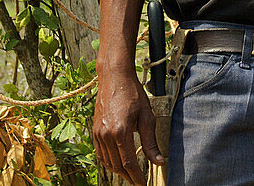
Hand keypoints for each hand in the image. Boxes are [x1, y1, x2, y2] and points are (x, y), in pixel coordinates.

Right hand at [93, 69, 163, 183]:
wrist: (114, 78)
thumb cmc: (133, 94)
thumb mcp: (147, 117)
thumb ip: (151, 142)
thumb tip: (160, 161)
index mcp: (121, 132)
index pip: (129, 163)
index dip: (137, 178)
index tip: (143, 185)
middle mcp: (106, 135)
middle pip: (117, 166)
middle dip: (128, 177)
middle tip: (138, 182)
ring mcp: (98, 134)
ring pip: (107, 162)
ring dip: (118, 171)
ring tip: (130, 175)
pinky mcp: (94, 131)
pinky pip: (100, 154)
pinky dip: (109, 162)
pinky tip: (117, 163)